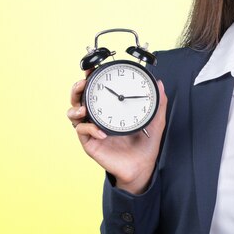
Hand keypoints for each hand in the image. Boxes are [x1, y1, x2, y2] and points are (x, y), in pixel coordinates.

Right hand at [66, 71, 167, 194]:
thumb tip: (160, 83)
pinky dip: (90, 129)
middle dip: (77, 89)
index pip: (96, 90)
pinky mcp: (91, 144)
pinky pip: (83, 133)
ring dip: (76, 108)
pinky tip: (101, 132)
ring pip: (73, 114)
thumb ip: (158, 103)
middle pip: (78, 99)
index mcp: (110, 108)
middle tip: (83, 83)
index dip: (90, 78)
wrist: (143, 165)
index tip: (91, 68)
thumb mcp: (155, 120)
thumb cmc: (146, 143)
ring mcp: (92, 130)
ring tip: (83, 109)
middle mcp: (98, 117)